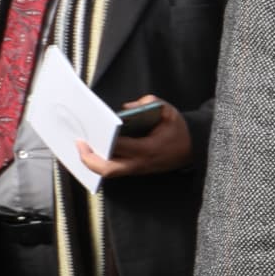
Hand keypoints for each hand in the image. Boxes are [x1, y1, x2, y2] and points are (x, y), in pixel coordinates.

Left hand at [75, 98, 190, 179]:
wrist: (195, 148)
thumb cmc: (180, 131)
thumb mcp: (169, 112)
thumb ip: (149, 103)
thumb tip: (126, 107)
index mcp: (147, 148)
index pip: (117, 147)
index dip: (99, 141)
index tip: (86, 134)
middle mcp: (140, 162)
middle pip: (107, 169)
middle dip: (88, 160)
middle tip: (79, 146)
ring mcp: (138, 169)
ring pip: (109, 172)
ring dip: (93, 162)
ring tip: (83, 148)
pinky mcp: (136, 170)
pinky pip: (114, 169)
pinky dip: (102, 162)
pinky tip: (95, 151)